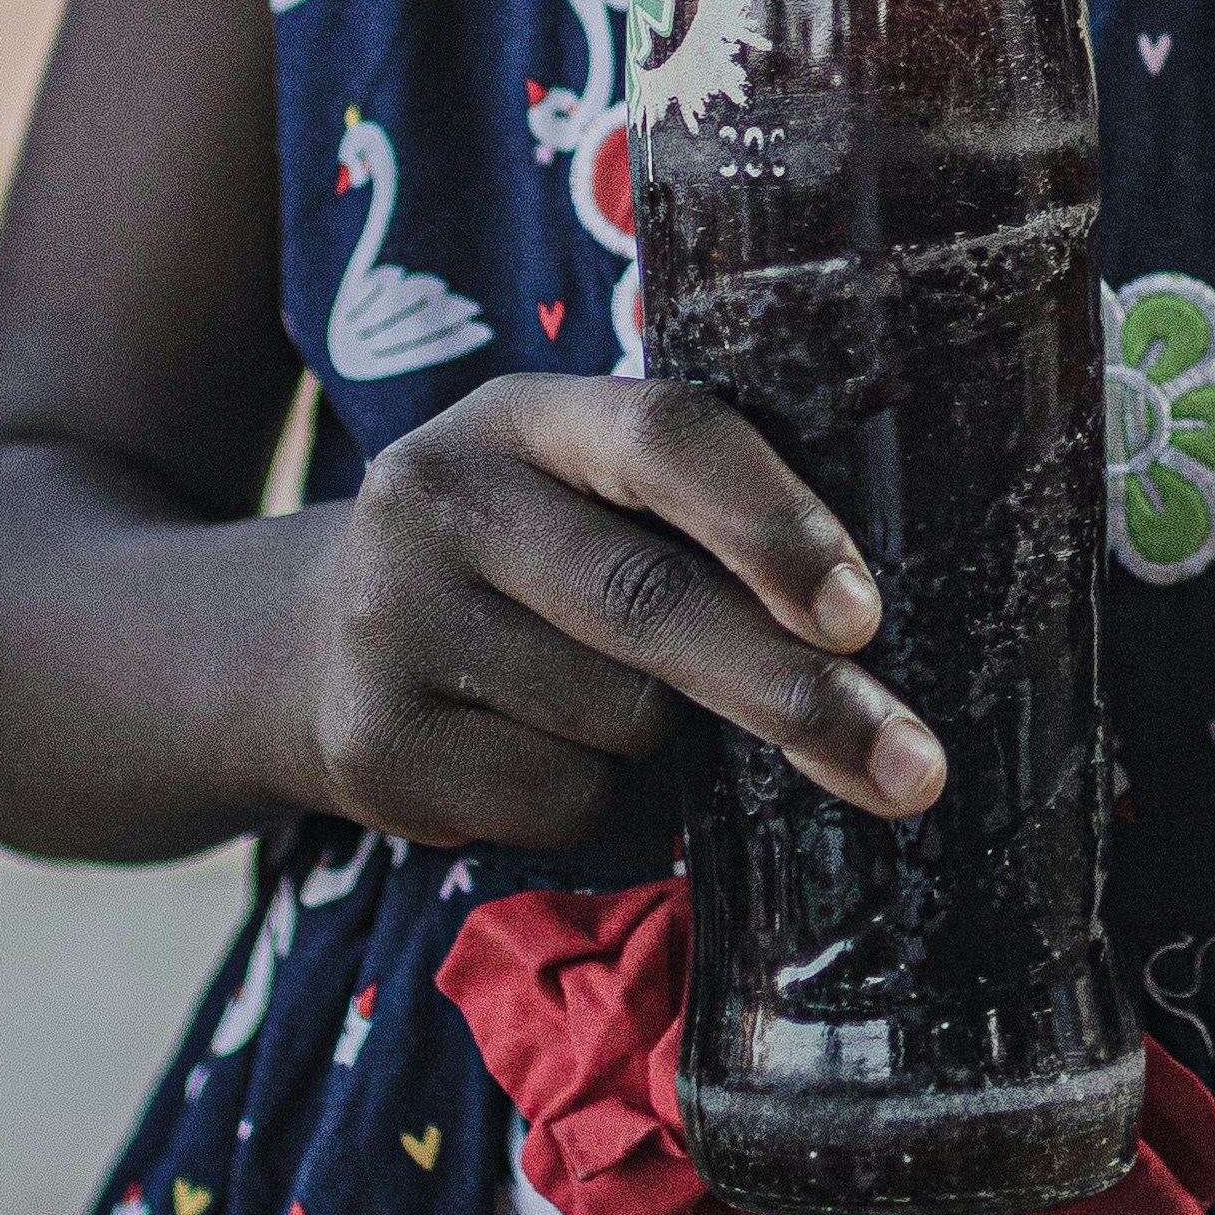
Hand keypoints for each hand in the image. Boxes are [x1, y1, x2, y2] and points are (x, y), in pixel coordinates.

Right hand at [290, 372, 947, 848]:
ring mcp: (395, 624)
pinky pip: (563, 802)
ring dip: (673, 741)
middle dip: (797, 694)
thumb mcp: (578, 486)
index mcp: (524, 413)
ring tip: (616, 700)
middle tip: (911, 765)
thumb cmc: (520, 555)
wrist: (303, 640)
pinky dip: (602, 799)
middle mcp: (444, 498)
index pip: (666, 435)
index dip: (774, 522)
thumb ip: (689, 516)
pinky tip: (543, 750)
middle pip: (654, 602)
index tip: (864, 614)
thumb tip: (869, 630)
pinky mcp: (377, 746)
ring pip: (622, 717)